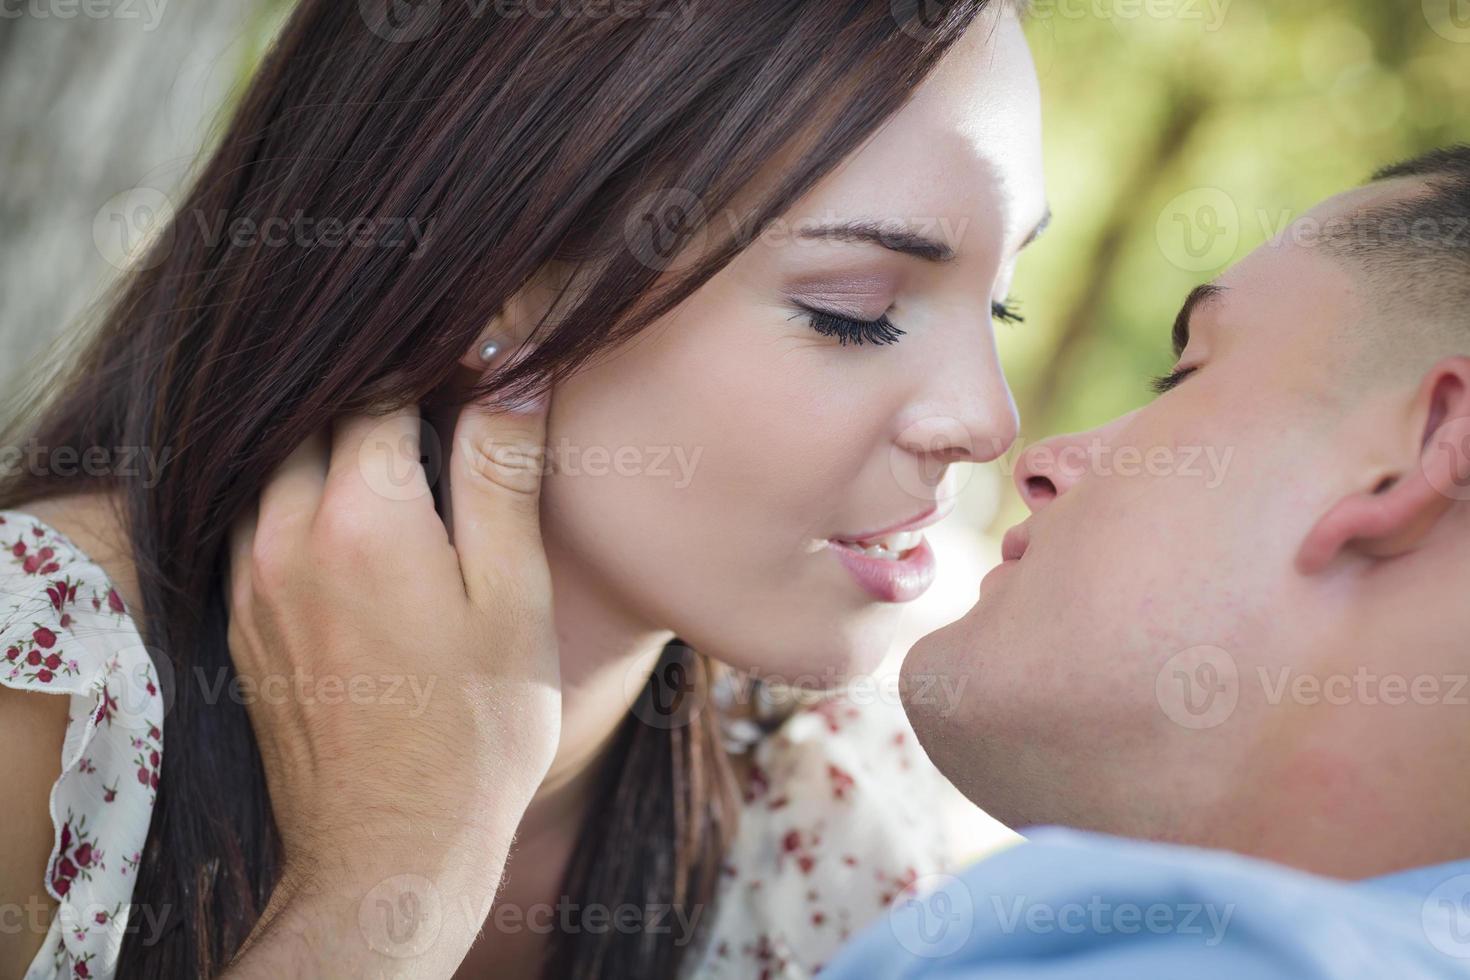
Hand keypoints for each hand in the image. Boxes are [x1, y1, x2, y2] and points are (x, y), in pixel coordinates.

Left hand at [222, 394, 558, 976]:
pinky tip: (360, 542)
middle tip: (450, 431)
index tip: (480, 385)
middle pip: (323, 415)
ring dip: (337, 454)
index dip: (439, 370)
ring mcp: (252, 581)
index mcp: (362, 514)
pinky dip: (305, 506)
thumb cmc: (476, 730)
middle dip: (384, 404)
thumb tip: (516, 368)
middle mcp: (286, 533)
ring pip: (281, 466)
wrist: (391, 852)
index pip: (384, 385)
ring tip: (406, 484)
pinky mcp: (242, 623)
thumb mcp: (514, 596)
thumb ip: (503, 472)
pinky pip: (259, 523)